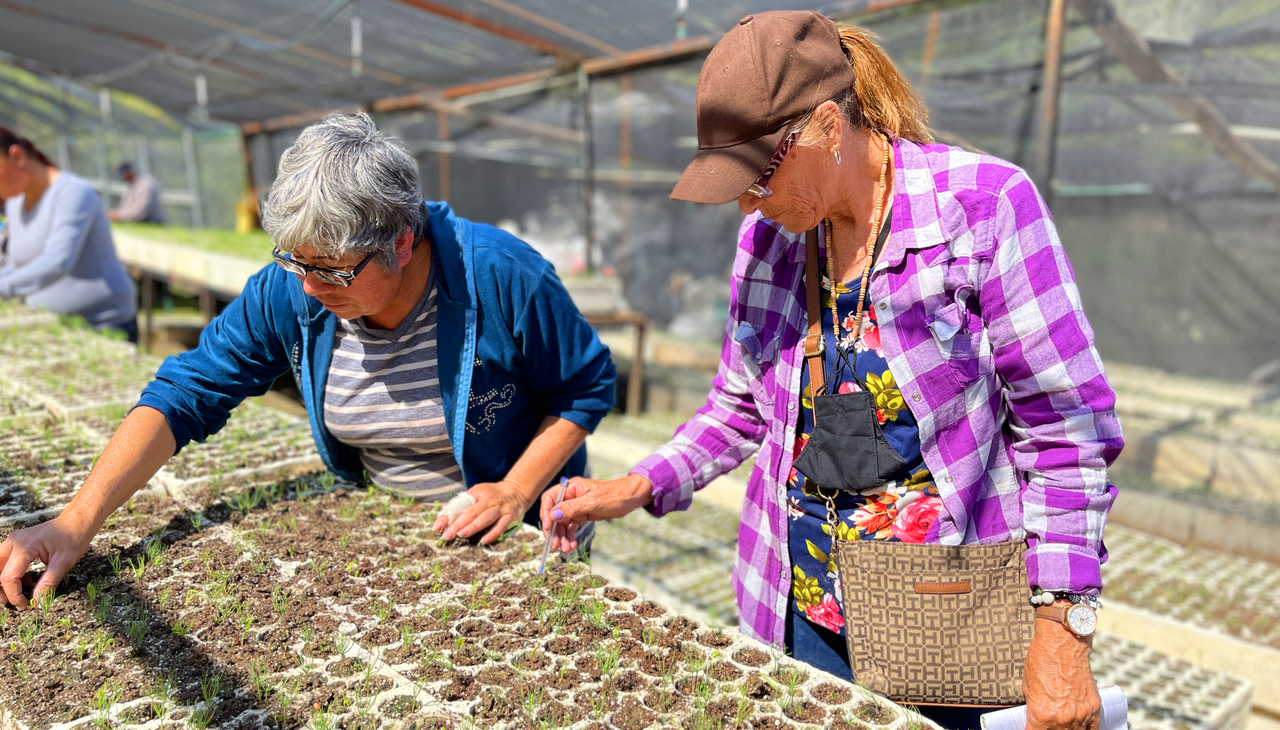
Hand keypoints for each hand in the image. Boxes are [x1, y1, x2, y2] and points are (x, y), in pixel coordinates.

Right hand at [0, 513, 93, 608]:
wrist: (77, 522)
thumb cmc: (73, 538)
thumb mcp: (64, 563)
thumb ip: (48, 584)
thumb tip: (38, 602)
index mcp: (24, 546)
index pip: (8, 577)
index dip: (14, 595)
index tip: (25, 605)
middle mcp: (14, 542)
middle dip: (2, 591)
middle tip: (14, 603)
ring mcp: (13, 541)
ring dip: (4, 583)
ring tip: (19, 594)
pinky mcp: (16, 543)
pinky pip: (5, 562)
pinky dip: (10, 574)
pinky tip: (25, 581)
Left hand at [433, 481, 528, 544]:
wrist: (516, 492)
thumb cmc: (492, 495)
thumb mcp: (477, 494)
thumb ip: (462, 505)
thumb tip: (443, 520)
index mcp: (479, 492)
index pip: (461, 504)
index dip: (449, 515)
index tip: (437, 526)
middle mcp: (490, 500)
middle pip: (473, 512)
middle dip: (458, 523)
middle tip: (447, 535)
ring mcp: (501, 508)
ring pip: (486, 518)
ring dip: (473, 527)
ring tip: (461, 535)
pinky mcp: (510, 517)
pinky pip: (501, 526)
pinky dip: (492, 534)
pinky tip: (484, 541)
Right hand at [540, 475, 652, 552]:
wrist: (629, 499)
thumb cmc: (613, 495)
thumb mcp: (592, 502)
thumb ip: (572, 508)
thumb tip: (553, 515)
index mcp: (571, 488)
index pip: (550, 499)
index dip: (545, 512)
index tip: (547, 527)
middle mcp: (571, 496)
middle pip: (555, 514)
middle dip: (554, 530)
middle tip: (554, 544)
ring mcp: (576, 506)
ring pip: (562, 523)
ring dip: (562, 536)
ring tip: (565, 549)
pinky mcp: (582, 515)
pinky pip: (571, 527)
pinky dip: (570, 536)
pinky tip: (572, 545)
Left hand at [1024, 609, 1100, 729]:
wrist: (1063, 644)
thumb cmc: (1041, 661)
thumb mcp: (1027, 687)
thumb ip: (1033, 708)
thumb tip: (1035, 720)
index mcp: (1042, 714)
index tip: (1030, 728)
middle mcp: (1063, 719)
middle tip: (1045, 724)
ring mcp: (1080, 715)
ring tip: (1060, 725)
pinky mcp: (1093, 708)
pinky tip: (1079, 729)